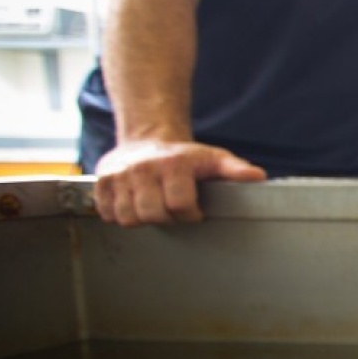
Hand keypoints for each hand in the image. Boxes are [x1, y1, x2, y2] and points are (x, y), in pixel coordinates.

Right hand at [92, 139, 266, 225]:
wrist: (148, 139)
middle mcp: (142, 167)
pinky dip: (120, 216)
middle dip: (166, 219)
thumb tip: (258, 177)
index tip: (194, 211)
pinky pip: (107, 214)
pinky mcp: (99, 181)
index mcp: (173, 164)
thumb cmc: (186, 157)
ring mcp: (118, 174)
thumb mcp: (214, 159)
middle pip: (150, 214)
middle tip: (172, 210)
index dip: (189, 215)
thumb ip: (235, 170)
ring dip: (143, 219)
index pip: (179, 204)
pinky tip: (134, 204)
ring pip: (127, 218)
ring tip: (154, 206)